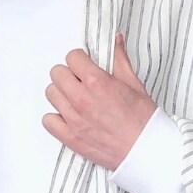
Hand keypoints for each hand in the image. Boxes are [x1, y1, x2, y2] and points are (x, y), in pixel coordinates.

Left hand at [43, 33, 156, 169]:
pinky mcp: (70, 138)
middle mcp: (81, 99)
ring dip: (61, 94)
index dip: (80, 61)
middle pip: (57, 74)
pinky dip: (55, 118)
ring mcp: (73, 120)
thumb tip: (116, 41)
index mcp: (96, 82)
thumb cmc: (143, 120)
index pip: (72, 57)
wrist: (144, 151)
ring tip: (75, 101)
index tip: (85, 67)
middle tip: (80, 83)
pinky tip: (68, 118)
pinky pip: (48, 121)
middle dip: (68, 75)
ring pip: (51, 94)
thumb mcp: (134, 84)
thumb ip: (120, 60)